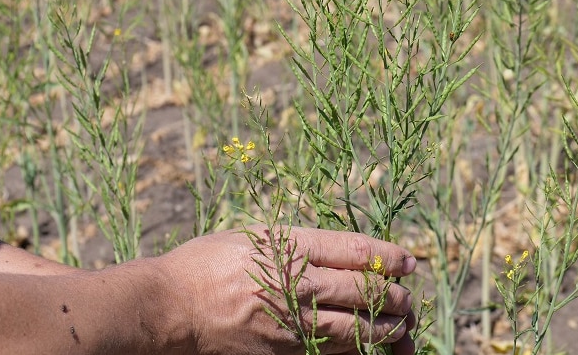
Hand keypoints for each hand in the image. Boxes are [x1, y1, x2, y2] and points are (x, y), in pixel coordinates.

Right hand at [156, 225, 417, 354]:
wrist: (168, 309)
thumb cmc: (207, 263)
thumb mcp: (253, 235)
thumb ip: (298, 242)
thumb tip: (347, 251)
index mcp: (289, 246)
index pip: (355, 250)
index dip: (389, 256)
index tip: (408, 261)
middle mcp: (295, 283)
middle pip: (363, 290)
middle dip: (396, 296)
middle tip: (409, 298)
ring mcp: (290, 322)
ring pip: (356, 329)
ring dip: (388, 329)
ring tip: (404, 328)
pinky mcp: (282, 352)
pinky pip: (331, 354)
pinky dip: (357, 352)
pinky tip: (370, 349)